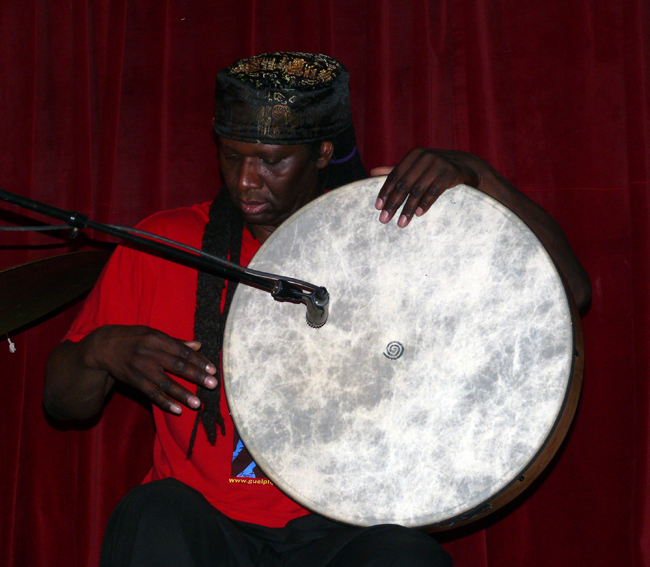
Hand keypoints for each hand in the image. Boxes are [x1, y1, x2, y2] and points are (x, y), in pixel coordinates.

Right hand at [88, 325, 217, 414]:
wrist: (104, 346)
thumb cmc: (134, 338)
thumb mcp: (153, 334)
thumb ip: (176, 342)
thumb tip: (198, 345)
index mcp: (157, 339)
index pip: (182, 351)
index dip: (199, 360)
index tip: (213, 369)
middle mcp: (149, 353)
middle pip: (176, 366)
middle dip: (196, 376)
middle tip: (213, 384)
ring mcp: (141, 369)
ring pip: (164, 383)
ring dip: (182, 394)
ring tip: (197, 403)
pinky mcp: (134, 381)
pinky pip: (151, 394)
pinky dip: (164, 403)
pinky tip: (177, 410)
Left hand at [373, 148, 479, 226]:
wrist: (466, 167)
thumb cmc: (435, 169)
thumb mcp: (416, 167)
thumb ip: (396, 170)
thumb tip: (372, 172)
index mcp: (414, 155)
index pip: (395, 175)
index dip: (385, 192)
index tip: (378, 208)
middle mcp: (425, 157)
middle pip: (404, 184)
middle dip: (393, 204)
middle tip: (384, 219)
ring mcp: (439, 164)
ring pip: (418, 190)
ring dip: (408, 209)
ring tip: (401, 223)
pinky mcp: (451, 173)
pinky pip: (434, 191)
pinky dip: (425, 204)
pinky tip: (419, 214)